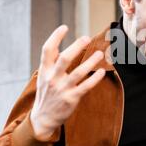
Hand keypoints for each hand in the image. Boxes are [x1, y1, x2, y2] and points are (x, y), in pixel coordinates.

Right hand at [30, 25, 105, 140]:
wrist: (43, 119)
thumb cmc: (46, 94)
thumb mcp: (43, 77)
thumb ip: (50, 63)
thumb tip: (58, 45)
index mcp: (44, 70)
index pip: (47, 50)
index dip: (55, 37)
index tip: (64, 27)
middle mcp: (52, 78)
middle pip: (65, 59)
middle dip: (76, 47)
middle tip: (86, 38)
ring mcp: (62, 89)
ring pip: (78, 72)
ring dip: (91, 62)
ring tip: (100, 53)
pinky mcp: (71, 99)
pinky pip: (86, 87)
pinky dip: (95, 79)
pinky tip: (102, 72)